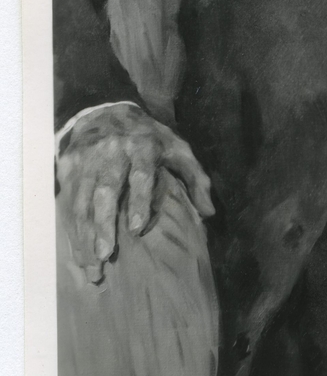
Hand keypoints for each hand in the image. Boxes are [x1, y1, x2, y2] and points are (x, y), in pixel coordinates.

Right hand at [56, 102, 214, 283]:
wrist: (106, 111)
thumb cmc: (148, 138)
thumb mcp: (177, 149)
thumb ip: (195, 179)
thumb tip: (209, 213)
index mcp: (142, 148)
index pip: (141, 176)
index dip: (138, 202)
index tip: (137, 229)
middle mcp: (112, 153)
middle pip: (106, 191)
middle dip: (104, 224)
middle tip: (105, 254)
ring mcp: (88, 160)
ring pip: (83, 200)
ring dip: (84, 234)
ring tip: (91, 264)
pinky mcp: (69, 167)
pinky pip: (68, 201)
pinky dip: (71, 228)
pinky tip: (78, 251)